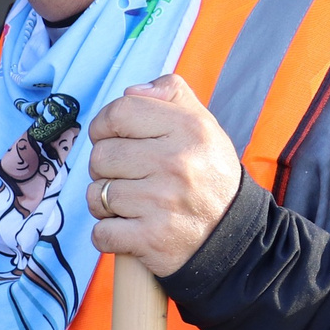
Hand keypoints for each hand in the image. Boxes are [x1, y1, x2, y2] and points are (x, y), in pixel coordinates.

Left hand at [86, 74, 242, 276]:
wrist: (233, 236)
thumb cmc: (206, 176)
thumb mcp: (203, 127)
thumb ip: (171, 96)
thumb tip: (131, 90)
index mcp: (189, 129)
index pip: (119, 113)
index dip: (104, 126)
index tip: (113, 139)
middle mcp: (178, 163)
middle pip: (100, 155)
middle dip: (106, 169)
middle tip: (131, 178)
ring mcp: (164, 202)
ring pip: (95, 194)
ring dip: (106, 203)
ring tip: (135, 204)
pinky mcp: (152, 239)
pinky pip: (101, 232)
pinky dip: (109, 235)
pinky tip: (132, 229)